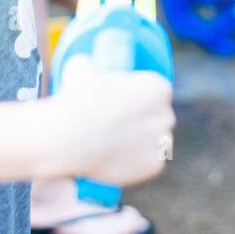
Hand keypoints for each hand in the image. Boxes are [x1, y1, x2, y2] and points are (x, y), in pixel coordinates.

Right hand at [50, 58, 174, 185]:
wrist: (68, 139)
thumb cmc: (75, 99)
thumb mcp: (81, 67)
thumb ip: (92, 66)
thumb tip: (89, 70)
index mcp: (158, 88)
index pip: (153, 90)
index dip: (135, 95)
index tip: (119, 100)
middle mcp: (166, 115)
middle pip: (156, 116)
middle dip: (140, 119)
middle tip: (114, 123)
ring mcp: (162, 142)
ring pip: (153, 140)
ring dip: (139, 141)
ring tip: (113, 142)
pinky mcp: (154, 166)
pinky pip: (148, 162)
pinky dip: (135, 162)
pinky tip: (116, 157)